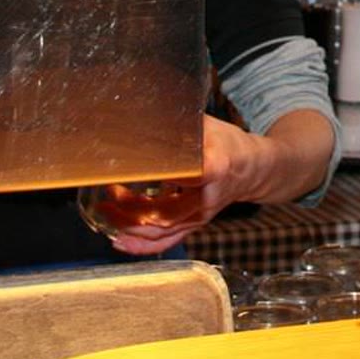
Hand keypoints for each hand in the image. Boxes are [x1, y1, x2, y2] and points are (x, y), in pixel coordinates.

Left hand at [89, 115, 252, 255]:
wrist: (253, 169)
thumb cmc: (229, 144)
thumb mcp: (206, 126)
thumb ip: (178, 124)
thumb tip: (144, 113)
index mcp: (215, 167)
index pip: (190, 175)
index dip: (162, 174)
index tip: (134, 169)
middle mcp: (207, 197)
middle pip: (165, 211)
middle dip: (130, 207)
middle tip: (108, 194)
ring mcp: (200, 216)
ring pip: (162, 229)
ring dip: (129, 224)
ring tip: (106, 210)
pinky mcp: (194, 225)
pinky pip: (167, 241)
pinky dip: (142, 245)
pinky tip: (120, 240)